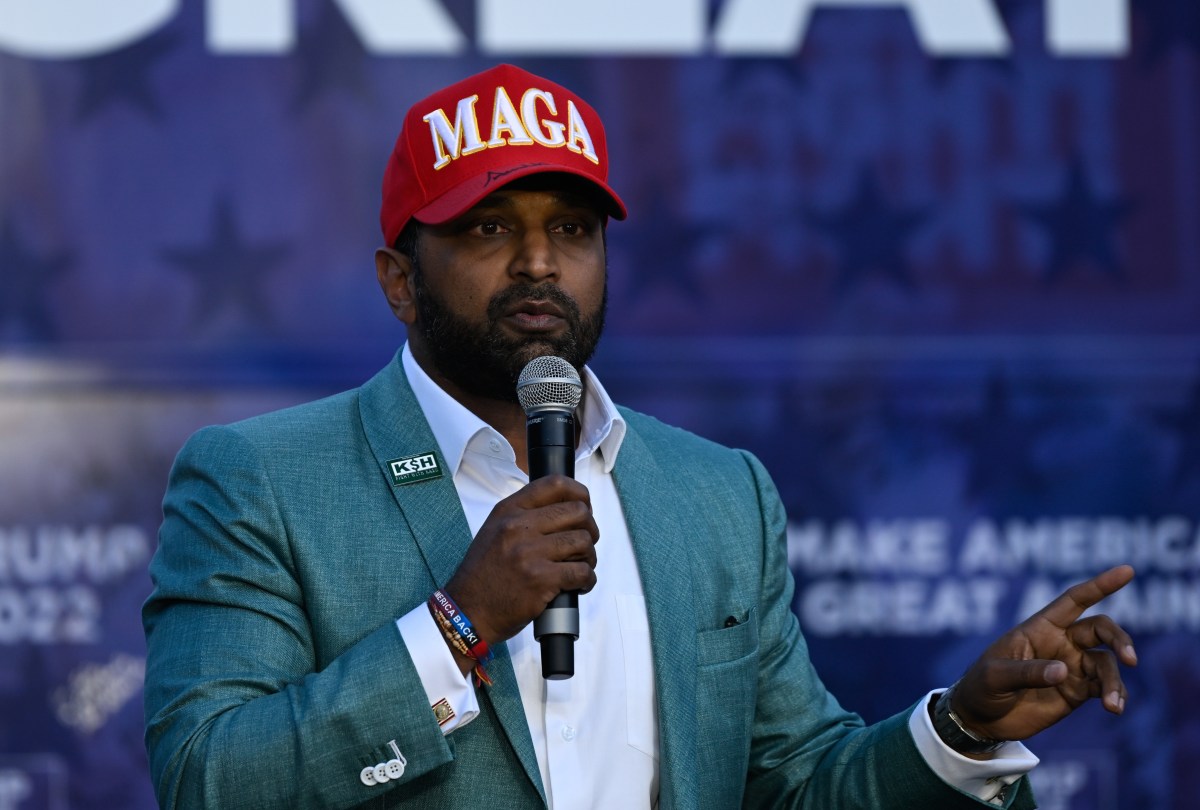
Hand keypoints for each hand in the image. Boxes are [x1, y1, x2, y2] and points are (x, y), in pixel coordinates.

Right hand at [443, 475, 598, 645]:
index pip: (555, 484)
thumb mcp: (495, 531)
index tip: (585, 505)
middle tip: (583, 544)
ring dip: (589, 556)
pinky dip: (587, 580)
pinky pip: (582, 572)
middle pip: (578, 512)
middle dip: (589, 529)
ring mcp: (530, 553)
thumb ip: (525, 516)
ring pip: (584, 541)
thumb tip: (566, 509)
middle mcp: (518, 526)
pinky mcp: (541, 579)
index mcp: (508, 510)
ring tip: (579, 566)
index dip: (579, 493)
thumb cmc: (484, 574)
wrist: (468, 611)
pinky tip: (578, 585)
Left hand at [950, 565, 1136, 742]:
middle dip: (1119, 639)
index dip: (1100, 585)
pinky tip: (1115, 708)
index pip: (1074, 600)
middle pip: (1101, 630)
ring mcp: (1071, 666)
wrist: (980, 719)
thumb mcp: (995, 676)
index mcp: (1040, 627)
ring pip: (1107, 663)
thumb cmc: (981, 687)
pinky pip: (1105, 687)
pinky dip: (1116, 695)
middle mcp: (1061, 642)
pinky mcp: (1078, 691)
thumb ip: (1027, 672)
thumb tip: (1064, 670)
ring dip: (1115, 681)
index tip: (1127, 571)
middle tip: (1130, 658)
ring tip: (1113, 704)